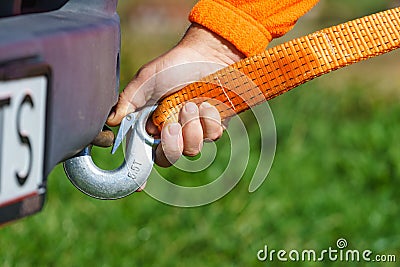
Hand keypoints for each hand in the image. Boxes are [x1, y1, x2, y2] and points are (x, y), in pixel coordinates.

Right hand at [107, 23, 243, 166]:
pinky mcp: (216, 126)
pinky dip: (208, 120)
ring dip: (190, 128)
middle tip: (170, 125)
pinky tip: (208, 103)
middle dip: (170, 144)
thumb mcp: (146, 81)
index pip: (146, 153)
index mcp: (154, 124)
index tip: (138, 185)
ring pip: (192, 150)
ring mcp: (196, 131)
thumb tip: (111, 122)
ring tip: (191, 105)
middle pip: (168, 159)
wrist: (205, 54)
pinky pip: (213, 136)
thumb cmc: (174, 66)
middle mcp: (174, 132)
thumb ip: (128, 101)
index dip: (141, 172)